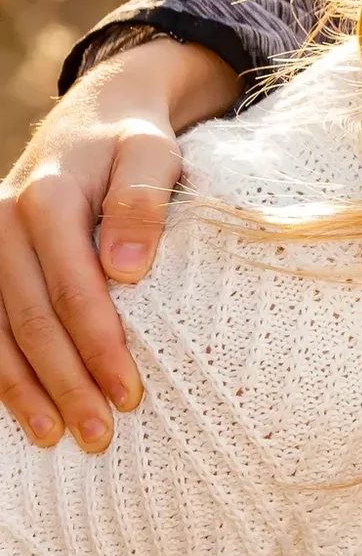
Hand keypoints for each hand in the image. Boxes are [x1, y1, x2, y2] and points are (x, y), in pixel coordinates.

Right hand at [0, 36, 235, 450]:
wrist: (95, 118)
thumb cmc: (134, 144)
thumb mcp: (152, 154)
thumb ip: (141, 203)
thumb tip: (127, 270)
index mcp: (46, 198)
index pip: (72, 287)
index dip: (98, 345)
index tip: (129, 394)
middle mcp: (3, 223)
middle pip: (29, 318)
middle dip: (63, 382)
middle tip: (98, 434)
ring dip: (23, 390)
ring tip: (58, 437)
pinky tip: (22, 412)